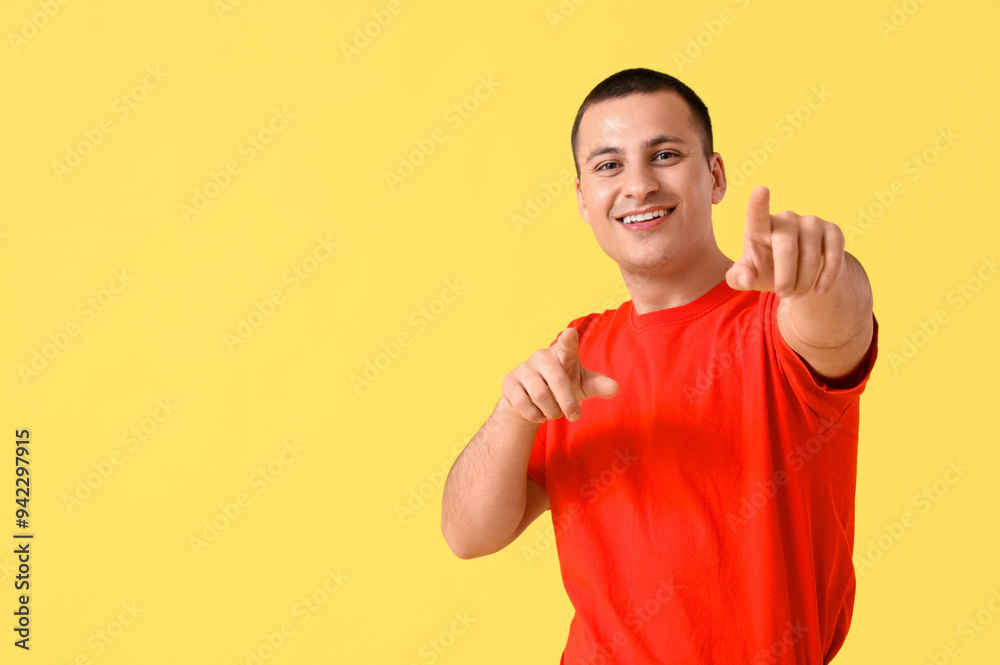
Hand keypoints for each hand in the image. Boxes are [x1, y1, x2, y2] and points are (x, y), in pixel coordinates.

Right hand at [501, 327, 618, 423]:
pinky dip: (535, 415)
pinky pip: (523, 403)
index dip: (568, 339)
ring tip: (555, 413)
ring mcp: (524, 368)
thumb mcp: (583, 385)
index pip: (566, 344)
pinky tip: (539, 413)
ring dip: (552, 411)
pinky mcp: (509, 381)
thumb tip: (615, 388)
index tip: (570, 334)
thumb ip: (599, 385)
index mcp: (563, 353)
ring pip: (540, 395)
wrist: (531, 399)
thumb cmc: (562, 387)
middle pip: (557, 380)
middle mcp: (542, 356)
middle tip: (574, 416)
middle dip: (568, 403)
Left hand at [725, 186, 844, 297]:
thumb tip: (746, 279)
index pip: (757, 213)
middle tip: (783, 294)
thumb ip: (738, 278)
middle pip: (786, 248)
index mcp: (759, 226)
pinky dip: (827, 277)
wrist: (797, 273)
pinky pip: (834, 255)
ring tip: (796, 292)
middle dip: (785, 277)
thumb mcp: (747, 276)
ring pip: (810, 256)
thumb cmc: (765, 269)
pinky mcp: (832, 231)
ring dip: (804, 282)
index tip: (761, 191)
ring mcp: (811, 222)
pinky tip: (820, 289)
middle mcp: (785, 219)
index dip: (758, 203)